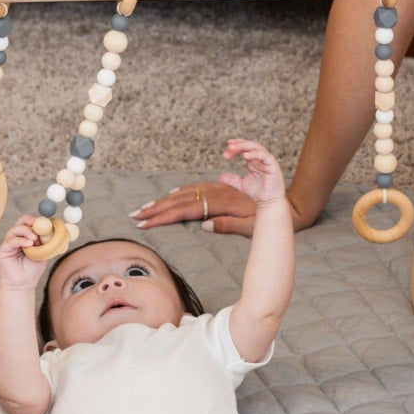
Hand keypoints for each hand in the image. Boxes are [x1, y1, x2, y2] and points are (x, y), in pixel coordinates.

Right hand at [0, 215, 47, 290]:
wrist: (22, 286)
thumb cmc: (32, 271)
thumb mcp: (42, 254)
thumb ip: (46, 243)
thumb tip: (53, 231)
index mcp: (25, 238)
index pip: (27, 224)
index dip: (34, 220)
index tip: (44, 221)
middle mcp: (15, 239)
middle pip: (19, 223)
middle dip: (28, 221)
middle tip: (38, 224)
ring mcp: (8, 244)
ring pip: (14, 230)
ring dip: (26, 231)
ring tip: (35, 239)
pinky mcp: (2, 251)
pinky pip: (10, 241)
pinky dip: (21, 240)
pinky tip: (29, 244)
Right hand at [131, 181, 256, 234]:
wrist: (278, 197)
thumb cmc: (265, 217)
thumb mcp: (249, 225)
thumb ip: (227, 225)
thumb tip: (203, 225)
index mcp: (219, 203)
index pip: (184, 210)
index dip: (163, 217)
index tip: (145, 222)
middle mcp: (214, 193)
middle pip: (179, 201)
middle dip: (155, 208)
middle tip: (135, 215)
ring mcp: (216, 189)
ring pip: (184, 194)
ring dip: (164, 200)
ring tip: (146, 207)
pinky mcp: (219, 187)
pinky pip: (194, 189)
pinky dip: (179, 193)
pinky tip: (171, 195)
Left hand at [218, 138, 285, 205]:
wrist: (268, 202)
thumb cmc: (258, 193)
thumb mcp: (241, 184)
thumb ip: (232, 179)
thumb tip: (220, 177)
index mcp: (253, 161)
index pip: (244, 149)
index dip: (236, 147)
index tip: (226, 150)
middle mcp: (260, 159)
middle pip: (249, 146)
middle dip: (238, 144)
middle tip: (228, 147)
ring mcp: (267, 161)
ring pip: (257, 147)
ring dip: (244, 146)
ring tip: (234, 148)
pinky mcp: (273, 165)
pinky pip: (265, 155)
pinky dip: (255, 154)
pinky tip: (245, 155)